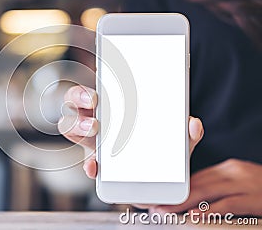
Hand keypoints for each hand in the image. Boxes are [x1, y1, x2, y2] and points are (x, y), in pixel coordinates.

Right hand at [58, 85, 203, 178]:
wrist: (158, 179)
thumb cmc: (160, 149)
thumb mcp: (177, 139)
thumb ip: (186, 133)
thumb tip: (193, 124)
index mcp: (115, 107)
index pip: (96, 88)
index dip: (91, 84)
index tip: (97, 85)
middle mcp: (98, 120)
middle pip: (75, 102)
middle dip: (79, 98)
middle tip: (95, 102)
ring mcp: (94, 142)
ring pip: (71, 126)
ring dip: (77, 124)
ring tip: (94, 127)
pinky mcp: (97, 164)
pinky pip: (86, 162)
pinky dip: (89, 165)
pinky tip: (96, 166)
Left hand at [152, 159, 261, 215]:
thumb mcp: (240, 182)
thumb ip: (219, 187)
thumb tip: (194, 198)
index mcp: (228, 168)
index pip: (196, 178)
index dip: (177, 189)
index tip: (162, 197)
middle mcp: (234, 172)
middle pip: (197, 184)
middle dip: (175, 197)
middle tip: (158, 206)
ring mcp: (245, 183)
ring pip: (207, 193)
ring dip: (185, 205)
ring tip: (168, 212)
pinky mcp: (254, 197)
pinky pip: (228, 205)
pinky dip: (209, 211)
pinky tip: (195, 216)